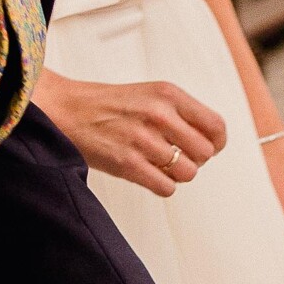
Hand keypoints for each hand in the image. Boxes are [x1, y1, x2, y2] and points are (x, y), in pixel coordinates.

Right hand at [33, 72, 227, 197]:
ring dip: (177, 174)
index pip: (216, 126)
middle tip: (178, 155)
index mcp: (168, 95)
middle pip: (205, 153)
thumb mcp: (151, 95)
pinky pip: (167, 188)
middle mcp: (159, 115)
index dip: (216, 143)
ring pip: (188, 173)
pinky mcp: (129, 164)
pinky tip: (149, 173)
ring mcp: (144, 140)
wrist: (67, 111)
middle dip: (195, 159)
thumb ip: (181, 113)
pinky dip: (162, 185)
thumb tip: (211, 140)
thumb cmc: (108, 105)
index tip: (210, 148)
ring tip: (160, 163)